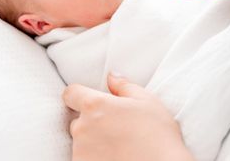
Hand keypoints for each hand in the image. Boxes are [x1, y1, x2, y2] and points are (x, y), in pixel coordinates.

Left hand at [63, 73, 194, 160]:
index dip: (78, 95)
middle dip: (92, 122)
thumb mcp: (147, 101)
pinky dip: (95, 157)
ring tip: (119, 146)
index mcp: (96, 105)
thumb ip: (124, 86)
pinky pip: (84, 158)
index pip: (70, 93)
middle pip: (78, 120)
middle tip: (116, 129)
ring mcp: (80, 151)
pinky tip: (114, 157)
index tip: (88, 101)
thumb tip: (111, 76)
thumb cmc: (158, 136)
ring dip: (94, 142)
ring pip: (81, 142)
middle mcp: (82, 128)